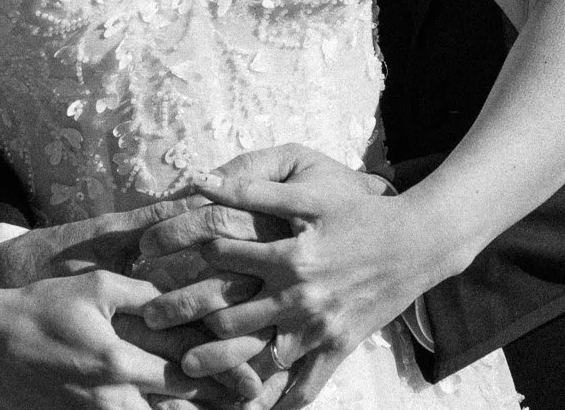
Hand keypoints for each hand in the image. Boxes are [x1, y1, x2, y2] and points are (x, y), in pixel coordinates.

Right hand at [0, 206, 269, 405]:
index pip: (183, 378)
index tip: (252, 383)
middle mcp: (109, 400)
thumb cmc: (43, 307)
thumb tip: (186, 296)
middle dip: (209, 409)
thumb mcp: (97, 288)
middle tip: (246, 402)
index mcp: (117, 363)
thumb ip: (146, 294)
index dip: (220, 381)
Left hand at [138, 146, 415, 408]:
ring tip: (183, 371)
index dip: (179, 251)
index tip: (145, 255)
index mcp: (289, 255)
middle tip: (148, 322)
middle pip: (228, 315)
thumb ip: (253, 190)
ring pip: (258, 358)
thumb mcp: (309, 193)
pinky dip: (276, 401)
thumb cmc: (360, 211)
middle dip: (185, 319)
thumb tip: (199, 178)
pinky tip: (249, 408)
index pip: (220, 255)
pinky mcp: (336, 348)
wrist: (419, 242)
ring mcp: (318, 328)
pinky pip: (303, 386)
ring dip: (220, 366)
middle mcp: (299, 297)